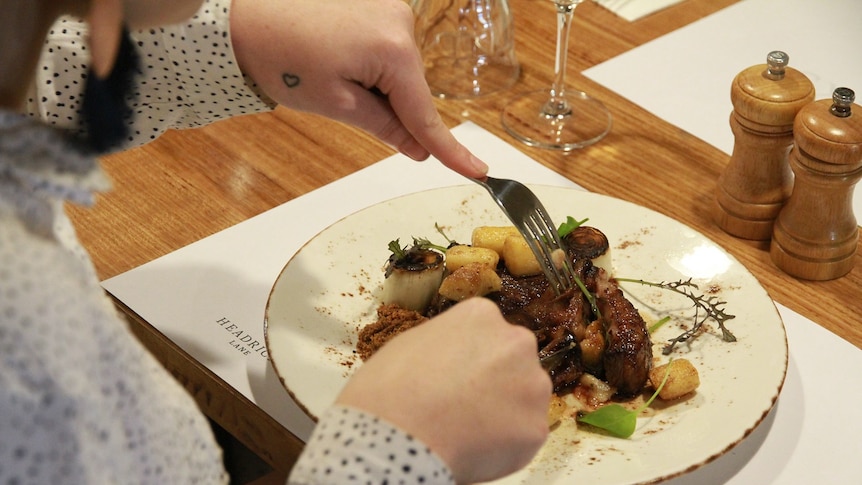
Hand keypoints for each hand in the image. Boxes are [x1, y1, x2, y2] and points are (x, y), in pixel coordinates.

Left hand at [230, 0, 487, 177]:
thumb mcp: (335, 103)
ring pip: (397, 67)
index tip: (478, 172)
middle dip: (388, 107)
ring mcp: (389, 5)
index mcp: (394, 49)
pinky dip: (369, 63)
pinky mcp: (375, 0)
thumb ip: (385, 126)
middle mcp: (401, 20)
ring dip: (374, 83)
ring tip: (324, 71)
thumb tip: (418, 148)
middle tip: (338, 100)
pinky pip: (385, 45)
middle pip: (411, 87)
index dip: (449, 149)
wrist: (240, 14)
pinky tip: (333, 57)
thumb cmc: (280, 57)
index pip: (425, 113)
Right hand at [336, 298, 551, 483]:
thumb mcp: (412, 344)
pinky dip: (505, 444)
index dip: (471, 360)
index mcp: (482, 315)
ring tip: (467, 428)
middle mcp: (516, 342)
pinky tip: (475, 447)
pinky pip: (523, 435)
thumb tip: (454, 361)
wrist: (392, 436)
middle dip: (496, 381)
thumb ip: (447, 344)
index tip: (457, 378)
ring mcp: (531, 385)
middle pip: (513, 362)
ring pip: (524, 399)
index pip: (488, 335)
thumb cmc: (389, 390)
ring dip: (504, 411)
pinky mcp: (536, 426)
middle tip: (465, 404)